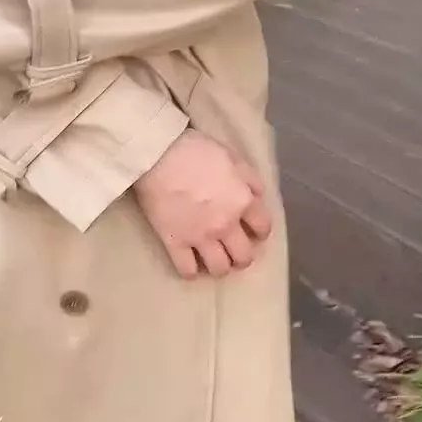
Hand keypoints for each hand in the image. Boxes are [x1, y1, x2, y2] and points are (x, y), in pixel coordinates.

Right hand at [134, 129, 272, 279]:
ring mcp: (200, 237)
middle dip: (242, 256)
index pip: (263, 227)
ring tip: (214, 259)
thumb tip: (258, 196)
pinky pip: (187, 270)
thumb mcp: (232, 156)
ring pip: (219, 269)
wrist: (158, 154)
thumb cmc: (196, 150)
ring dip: (220, 266)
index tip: (254, 230)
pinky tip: (191, 264)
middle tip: (234, 249)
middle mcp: (226, 225)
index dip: (260, 231)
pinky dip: (191, 271)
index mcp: (242, 201)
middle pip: (244, 256)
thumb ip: (249, 179)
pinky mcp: (175, 243)